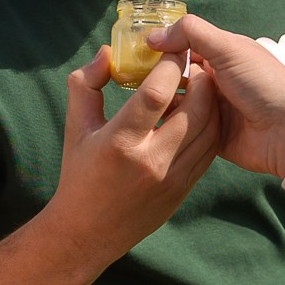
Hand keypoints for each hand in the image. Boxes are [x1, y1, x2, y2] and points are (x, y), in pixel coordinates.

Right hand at [41, 47, 220, 267]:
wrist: (88, 233)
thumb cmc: (79, 175)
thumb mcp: (75, 126)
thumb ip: (87, 83)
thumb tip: (109, 53)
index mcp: (120, 142)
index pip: (157, 94)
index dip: (169, 66)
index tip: (169, 51)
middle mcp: (151, 161)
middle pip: (195, 110)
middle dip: (199, 80)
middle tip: (192, 65)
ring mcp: (172, 178)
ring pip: (209, 130)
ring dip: (209, 102)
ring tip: (197, 86)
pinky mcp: (184, 190)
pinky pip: (208, 151)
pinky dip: (209, 126)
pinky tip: (197, 114)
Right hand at [148, 15, 284, 180]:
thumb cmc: (264, 84)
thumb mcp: (229, 49)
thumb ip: (192, 34)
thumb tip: (153, 35)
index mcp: (222, 56)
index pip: (183, 47)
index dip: (162, 49)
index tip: (134, 53)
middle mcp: (215, 81)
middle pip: (177, 76)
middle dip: (156, 78)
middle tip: (129, 81)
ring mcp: (212, 109)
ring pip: (177, 104)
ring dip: (161, 104)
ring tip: (137, 105)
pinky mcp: (210, 136)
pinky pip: (184, 129)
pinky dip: (170, 127)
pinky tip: (149, 126)